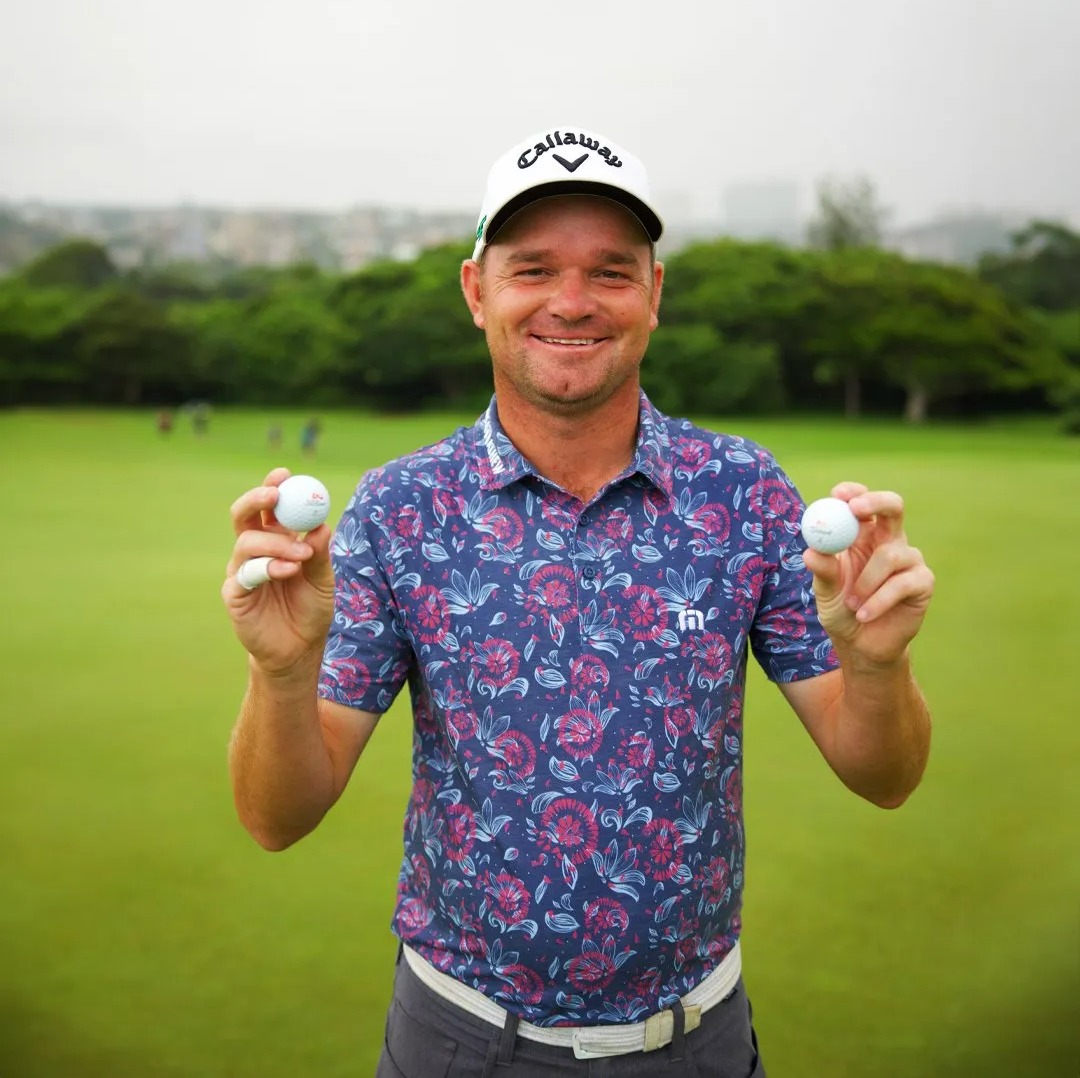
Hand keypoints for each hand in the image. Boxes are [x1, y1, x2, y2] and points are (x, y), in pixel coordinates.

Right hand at [222, 467, 334, 675]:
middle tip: (275, 496)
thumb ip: (321, 553)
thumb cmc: (310, 609)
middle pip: (244, 515)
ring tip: (302, 555)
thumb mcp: (324, 579)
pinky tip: (288, 571)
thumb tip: (322, 525)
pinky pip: (246, 573)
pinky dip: (268, 567)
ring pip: (247, 542)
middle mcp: (254, 551)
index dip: (272, 487)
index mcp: (275, 540)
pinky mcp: (235, 594)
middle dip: (257, 500)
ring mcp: (241, 571)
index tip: (285, 475)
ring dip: (277, 542)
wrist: (300, 649)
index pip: (268, 507)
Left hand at [802, 482, 933, 668]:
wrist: (861, 645)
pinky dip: (878, 600)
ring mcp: (909, 560)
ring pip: (890, 554)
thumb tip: (810, 552)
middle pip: (893, 507)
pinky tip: (864, 614)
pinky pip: (902, 583)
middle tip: (855, 509)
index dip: (853, 492)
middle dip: (876, 502)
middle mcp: (889, 541)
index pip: (862, 502)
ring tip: (851, 604)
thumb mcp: (825, 591)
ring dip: (866, 581)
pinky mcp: (923, 582)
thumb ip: (823, 571)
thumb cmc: (841, 610)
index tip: (838, 495)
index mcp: (862, 535)